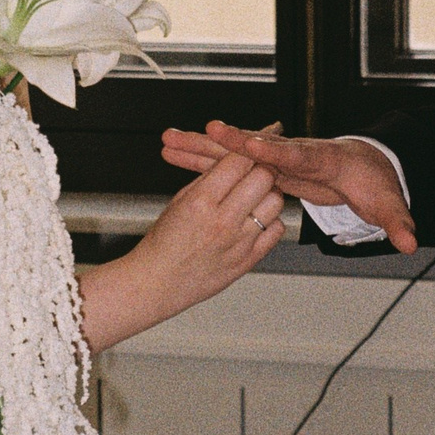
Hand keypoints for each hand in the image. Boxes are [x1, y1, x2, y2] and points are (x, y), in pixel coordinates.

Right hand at [77, 149, 284, 350]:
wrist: (157, 283)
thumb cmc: (164, 243)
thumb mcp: (179, 201)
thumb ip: (209, 179)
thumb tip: (232, 159)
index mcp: (201, 202)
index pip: (238, 162)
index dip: (243, 152)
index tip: (244, 151)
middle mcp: (223, 221)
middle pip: (263, 178)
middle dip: (260, 168)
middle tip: (254, 171)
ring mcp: (239, 242)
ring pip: (275, 202)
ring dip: (268, 194)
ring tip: (255, 196)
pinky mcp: (248, 260)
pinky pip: (276, 230)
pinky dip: (271, 220)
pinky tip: (256, 219)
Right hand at [159, 120, 417, 254]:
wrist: (364, 165)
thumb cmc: (371, 181)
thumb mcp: (386, 201)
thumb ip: (396, 220)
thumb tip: (409, 240)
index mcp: (321, 159)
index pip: (295, 154)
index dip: (271, 150)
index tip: (248, 142)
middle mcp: (292, 153)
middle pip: (254, 145)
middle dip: (227, 139)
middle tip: (198, 130)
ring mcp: (274, 157)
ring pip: (233, 151)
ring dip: (201, 146)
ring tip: (168, 140)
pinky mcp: (262, 164)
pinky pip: (227, 161)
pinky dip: (202, 158)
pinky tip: (175, 155)